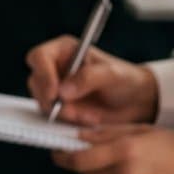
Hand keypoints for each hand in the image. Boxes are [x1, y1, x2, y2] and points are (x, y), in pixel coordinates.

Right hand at [27, 38, 159, 128]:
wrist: (138, 102)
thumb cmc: (126, 79)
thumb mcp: (112, 74)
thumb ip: (88, 78)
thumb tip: (63, 91)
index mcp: (64, 51)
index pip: (39, 57)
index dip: (42, 75)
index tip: (55, 93)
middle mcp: (55, 68)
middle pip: (35, 82)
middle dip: (51, 100)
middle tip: (71, 112)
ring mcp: (57, 89)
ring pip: (43, 102)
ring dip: (63, 114)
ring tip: (89, 116)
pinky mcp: (61, 108)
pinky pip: (54, 117)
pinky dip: (69, 122)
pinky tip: (89, 120)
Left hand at [59, 126, 173, 173]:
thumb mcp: (142, 130)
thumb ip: (107, 133)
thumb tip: (78, 136)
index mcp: (125, 152)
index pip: (79, 159)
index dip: (63, 156)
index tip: (56, 151)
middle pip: (86, 173)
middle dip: (81, 162)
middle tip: (85, 152)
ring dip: (102, 173)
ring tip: (123, 162)